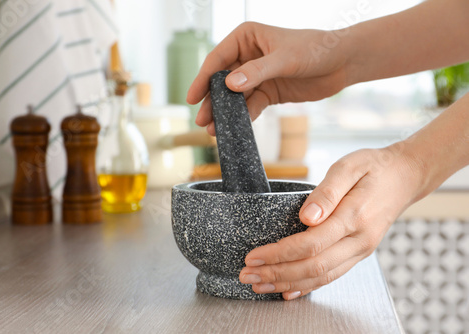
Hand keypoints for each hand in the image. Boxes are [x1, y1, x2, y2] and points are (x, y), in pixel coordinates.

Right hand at [187, 22, 351, 134]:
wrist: (342, 63)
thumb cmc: (316, 49)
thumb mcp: (285, 59)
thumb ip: (257, 71)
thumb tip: (230, 85)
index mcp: (246, 38)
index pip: (218, 59)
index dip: (203, 79)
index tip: (192, 97)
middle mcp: (248, 55)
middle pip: (222, 80)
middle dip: (212, 100)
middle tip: (201, 120)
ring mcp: (257, 75)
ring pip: (235, 96)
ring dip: (225, 112)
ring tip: (214, 130)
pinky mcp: (268, 91)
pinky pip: (251, 105)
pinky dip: (243, 116)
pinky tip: (234, 127)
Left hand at [239, 144, 424, 299]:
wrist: (405, 177)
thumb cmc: (374, 168)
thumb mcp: (349, 167)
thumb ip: (327, 192)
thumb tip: (306, 216)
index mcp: (354, 217)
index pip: (310, 244)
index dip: (279, 253)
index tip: (253, 256)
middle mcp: (359, 240)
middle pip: (312, 267)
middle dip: (276, 273)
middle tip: (247, 275)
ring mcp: (360, 250)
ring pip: (321, 277)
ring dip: (287, 283)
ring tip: (259, 285)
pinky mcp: (358, 253)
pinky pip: (332, 275)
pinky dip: (308, 286)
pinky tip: (289, 290)